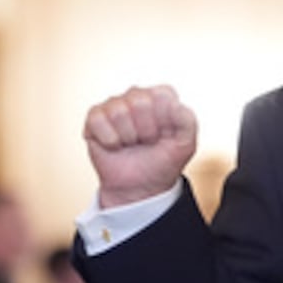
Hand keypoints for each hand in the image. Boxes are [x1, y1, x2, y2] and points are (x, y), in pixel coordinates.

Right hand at [83, 85, 197, 207]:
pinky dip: (109, 140)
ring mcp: (114, 105)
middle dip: (146, 130)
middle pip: (139, 102)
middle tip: (147, 142)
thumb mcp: (185, 146)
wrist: (140, 187)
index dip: (165, 122)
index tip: (165, 136)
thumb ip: (188, 122)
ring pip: (118, 112)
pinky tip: (115, 145)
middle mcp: (137, 95)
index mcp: (162, 96)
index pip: (163, 95)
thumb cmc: (163, 162)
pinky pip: (98, 120)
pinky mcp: (95, 117)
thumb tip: (177, 105)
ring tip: (132, 144)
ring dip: (128, 137)